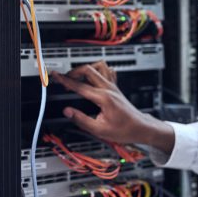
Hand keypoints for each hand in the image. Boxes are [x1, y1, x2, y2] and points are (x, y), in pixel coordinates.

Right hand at [51, 62, 174, 153]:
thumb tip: (67, 111)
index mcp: (103, 98)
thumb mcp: (99, 130)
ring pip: (99, 66)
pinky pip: (107, 71)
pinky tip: (94, 76)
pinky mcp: (115, 87)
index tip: (56, 76)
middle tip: (65, 79)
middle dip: (73, 72)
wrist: (141, 128)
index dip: (65, 80)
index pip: (79, 86)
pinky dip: (98, 70)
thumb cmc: (124, 130)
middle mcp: (108, 88)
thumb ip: (81, 120)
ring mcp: (113, 86)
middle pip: (88, 69)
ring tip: (78, 77)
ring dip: (86, 69)